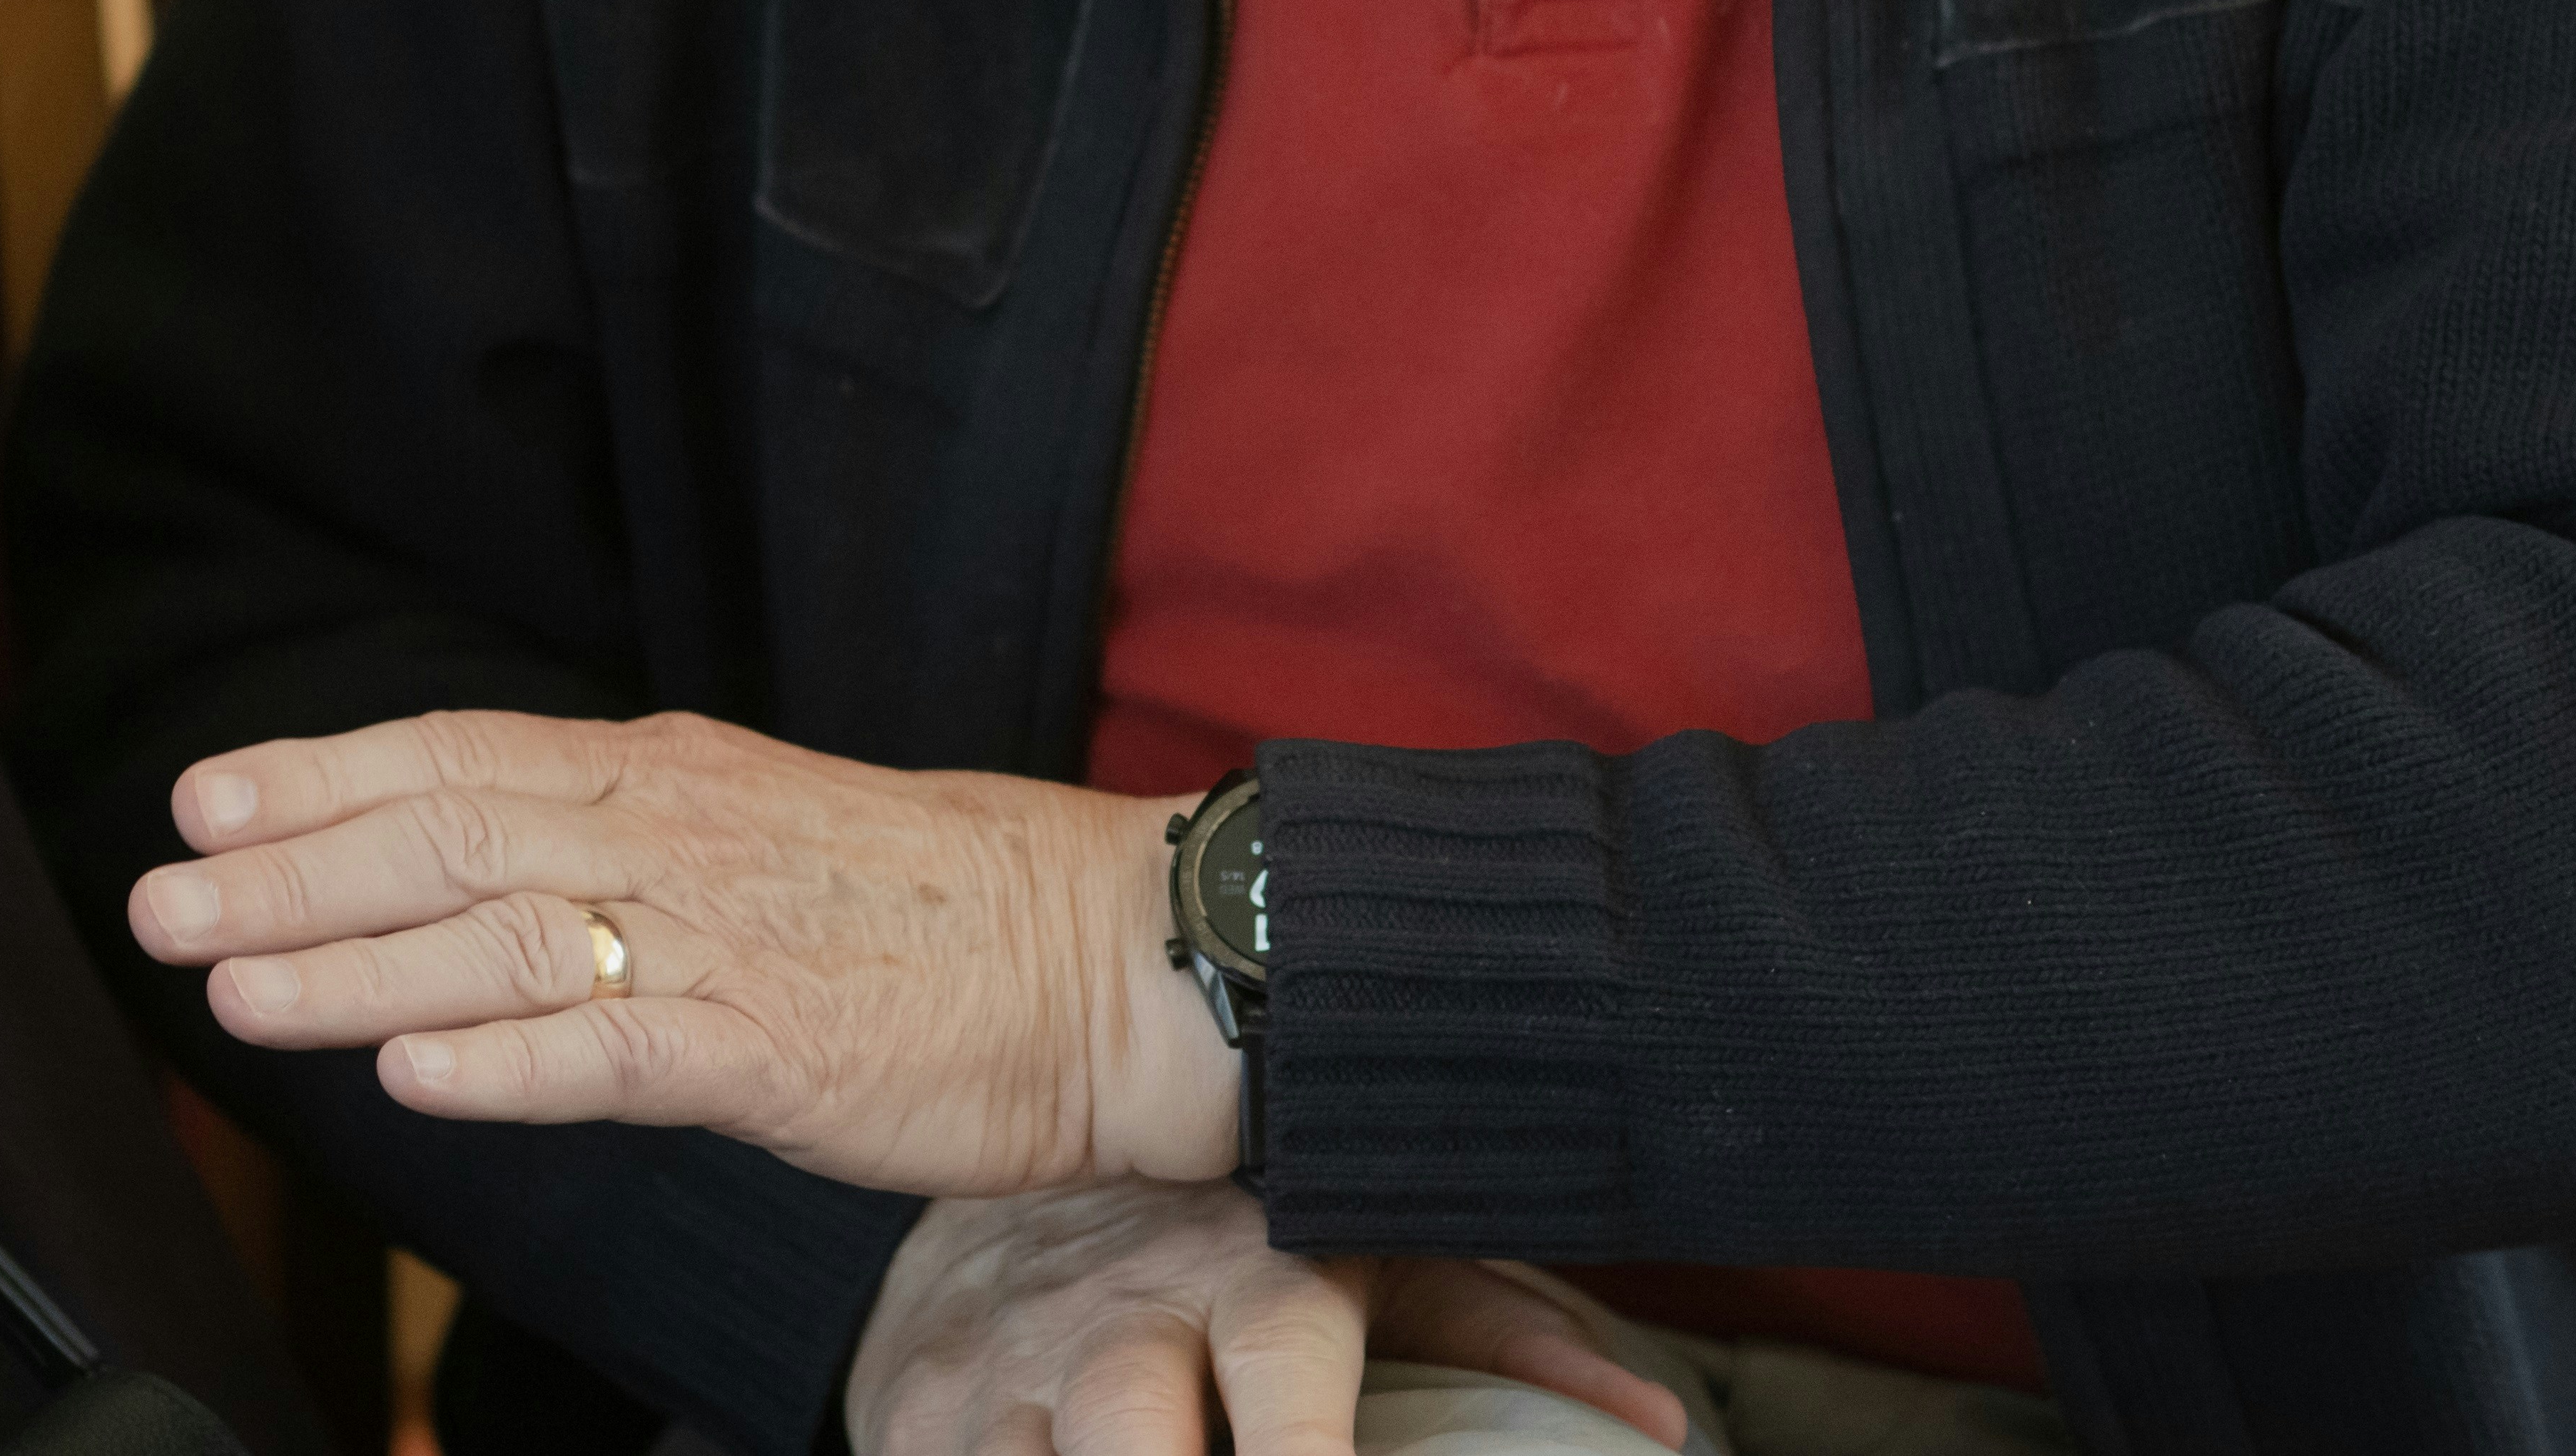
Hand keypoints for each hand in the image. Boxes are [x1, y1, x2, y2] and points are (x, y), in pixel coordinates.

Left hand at [129, 710, 1237, 1194]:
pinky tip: (408, 1073)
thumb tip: (504, 864)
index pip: (458, 757)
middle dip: (287, 873)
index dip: (321, 777)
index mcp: (669, 774)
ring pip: (495, 944)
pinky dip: (501, 1061)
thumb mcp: (765, 833)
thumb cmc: (944, 906)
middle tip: (155, 903)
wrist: (1118, 956)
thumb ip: (634, 843)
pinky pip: (612, 1051)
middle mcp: (672, 837)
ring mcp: (718, 942)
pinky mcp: (773, 1051)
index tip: (200, 800)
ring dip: (349, 968)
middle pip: (442, 839)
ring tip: (229, 992)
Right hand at [851, 1186, 1691, 1455]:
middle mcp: (1121, 1318)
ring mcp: (1006, 1363)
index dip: (1307, 1451)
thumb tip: (1664, 1426)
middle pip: (1132, 1428)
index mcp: (1245, 1278)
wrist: (1010, 1150)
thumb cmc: (1230, 1235)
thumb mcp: (1374, 1252)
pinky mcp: (911, 1400)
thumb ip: (1504, 1336)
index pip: (1284, 1369)